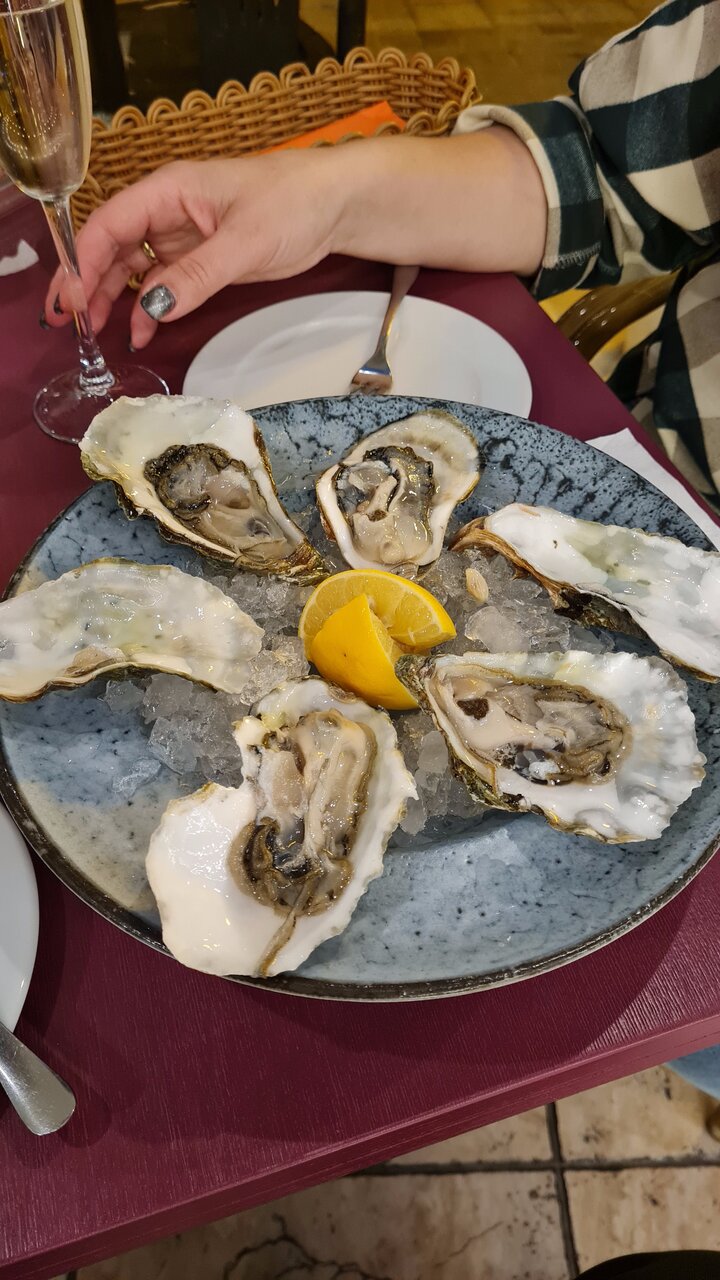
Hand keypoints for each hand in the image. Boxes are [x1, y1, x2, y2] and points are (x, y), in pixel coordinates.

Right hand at [42, 131, 546, 348]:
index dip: (85, 260)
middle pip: (113, 246)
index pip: (111, 223)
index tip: (74, 297)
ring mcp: (185, 237)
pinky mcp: (204, 260)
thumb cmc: (295, 201)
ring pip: (134, 268)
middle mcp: (169, 212)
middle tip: (69, 320)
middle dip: (88, 282)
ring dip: (115, 299)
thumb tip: (155, 305)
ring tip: (97, 332)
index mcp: (170, 191)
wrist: (339, 205)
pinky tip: (142, 332)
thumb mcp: (246, 240)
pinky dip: (150, 307)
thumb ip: (198, 274)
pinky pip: (165, 284)